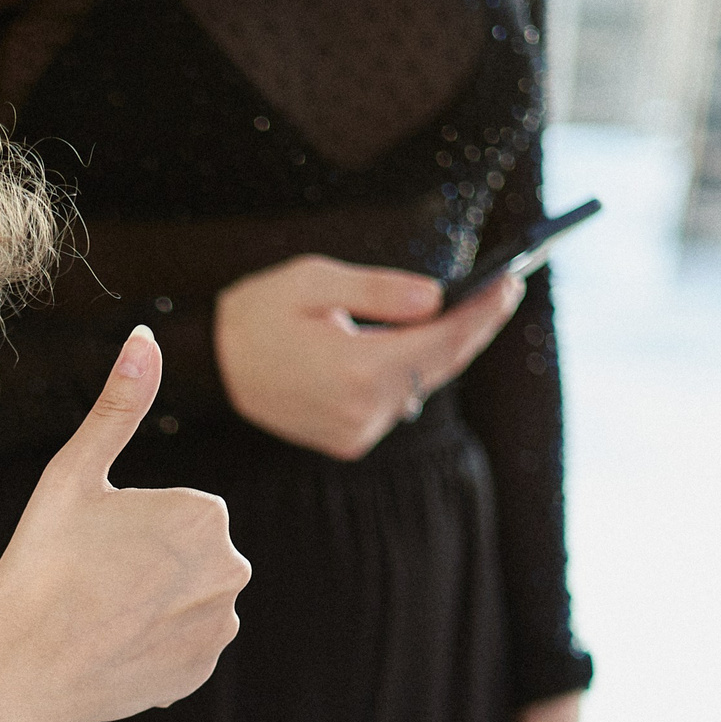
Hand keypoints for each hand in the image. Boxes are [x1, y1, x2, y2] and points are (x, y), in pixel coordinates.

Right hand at [0, 327, 252, 721]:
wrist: (27, 668)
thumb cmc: (43, 565)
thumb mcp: (73, 475)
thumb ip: (119, 405)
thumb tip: (145, 336)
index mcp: (206, 514)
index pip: (173, 512)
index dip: (126, 527)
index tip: (90, 548)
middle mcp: (231, 569)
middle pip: (184, 555)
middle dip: (146, 565)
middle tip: (90, 583)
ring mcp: (220, 626)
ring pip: (183, 600)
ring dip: (150, 606)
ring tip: (97, 618)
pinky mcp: (202, 671)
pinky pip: (179, 647)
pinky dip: (150, 647)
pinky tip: (109, 649)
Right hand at [215, 254, 524, 460]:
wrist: (209, 368)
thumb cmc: (257, 314)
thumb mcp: (313, 281)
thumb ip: (379, 289)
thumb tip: (437, 297)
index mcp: (357, 368)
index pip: (442, 339)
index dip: (482, 311)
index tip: (510, 281)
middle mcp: (363, 410)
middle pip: (441, 365)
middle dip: (474, 327)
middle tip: (504, 289)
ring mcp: (357, 432)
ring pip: (422, 384)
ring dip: (443, 349)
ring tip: (470, 309)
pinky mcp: (349, 441)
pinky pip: (397, 401)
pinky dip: (411, 371)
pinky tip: (419, 342)